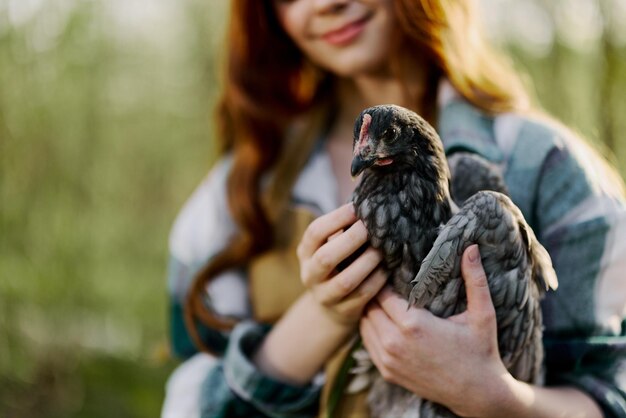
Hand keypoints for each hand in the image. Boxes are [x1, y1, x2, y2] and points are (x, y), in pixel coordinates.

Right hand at [297, 203, 386, 326]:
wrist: (331, 308)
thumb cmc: (338, 265)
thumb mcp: (331, 247)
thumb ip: (343, 230)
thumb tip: (370, 205)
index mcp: (306, 253)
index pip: (315, 232)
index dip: (336, 219)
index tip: (357, 209)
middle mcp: (310, 275)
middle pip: (326, 258)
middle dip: (351, 240)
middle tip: (371, 228)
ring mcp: (325, 296)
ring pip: (346, 281)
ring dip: (367, 262)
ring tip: (382, 249)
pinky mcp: (344, 311)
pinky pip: (363, 295)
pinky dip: (377, 279)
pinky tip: (387, 268)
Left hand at [360, 245, 509, 416]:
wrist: (477, 394)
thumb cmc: (481, 351)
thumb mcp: (482, 314)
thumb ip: (475, 280)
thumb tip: (471, 246)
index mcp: (413, 325)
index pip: (381, 292)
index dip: (383, 278)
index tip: (387, 266)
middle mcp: (394, 343)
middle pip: (368, 306)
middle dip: (373, 291)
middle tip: (380, 277)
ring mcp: (388, 360)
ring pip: (363, 324)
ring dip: (369, 309)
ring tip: (379, 295)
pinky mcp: (387, 372)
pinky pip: (366, 342)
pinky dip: (370, 328)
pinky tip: (381, 318)